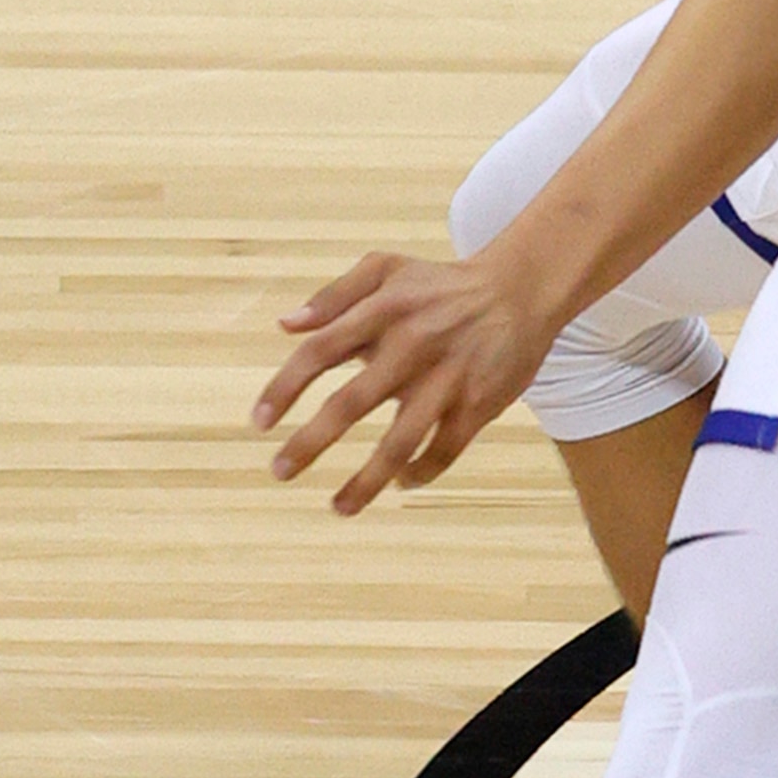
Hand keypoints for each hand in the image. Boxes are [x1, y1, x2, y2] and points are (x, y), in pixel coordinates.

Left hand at [250, 249, 552, 514]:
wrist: (518, 292)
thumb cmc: (438, 284)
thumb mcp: (384, 269)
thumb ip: (333, 296)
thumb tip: (286, 325)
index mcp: (380, 313)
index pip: (319, 353)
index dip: (285, 388)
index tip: (258, 422)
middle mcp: (410, 348)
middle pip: (350, 404)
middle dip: (311, 443)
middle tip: (279, 471)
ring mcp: (445, 380)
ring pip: (400, 442)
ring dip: (366, 481)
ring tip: (337, 507)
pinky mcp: (478, 405)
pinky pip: (443, 451)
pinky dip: (419, 473)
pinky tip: (398, 482)